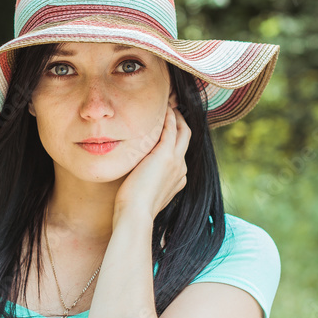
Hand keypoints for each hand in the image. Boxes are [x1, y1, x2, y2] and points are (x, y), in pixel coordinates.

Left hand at [113, 104, 190, 221]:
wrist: (136, 214)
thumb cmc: (132, 208)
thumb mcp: (142, 191)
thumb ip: (143, 180)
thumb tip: (133, 176)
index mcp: (177, 179)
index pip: (180, 152)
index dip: (174, 138)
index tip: (166, 128)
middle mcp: (181, 169)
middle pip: (185, 139)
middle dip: (180, 122)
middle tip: (171, 108)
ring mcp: (176, 161)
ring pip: (182, 131)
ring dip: (175, 116)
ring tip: (167, 104)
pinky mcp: (166, 155)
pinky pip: (171, 129)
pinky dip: (168, 117)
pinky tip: (161, 108)